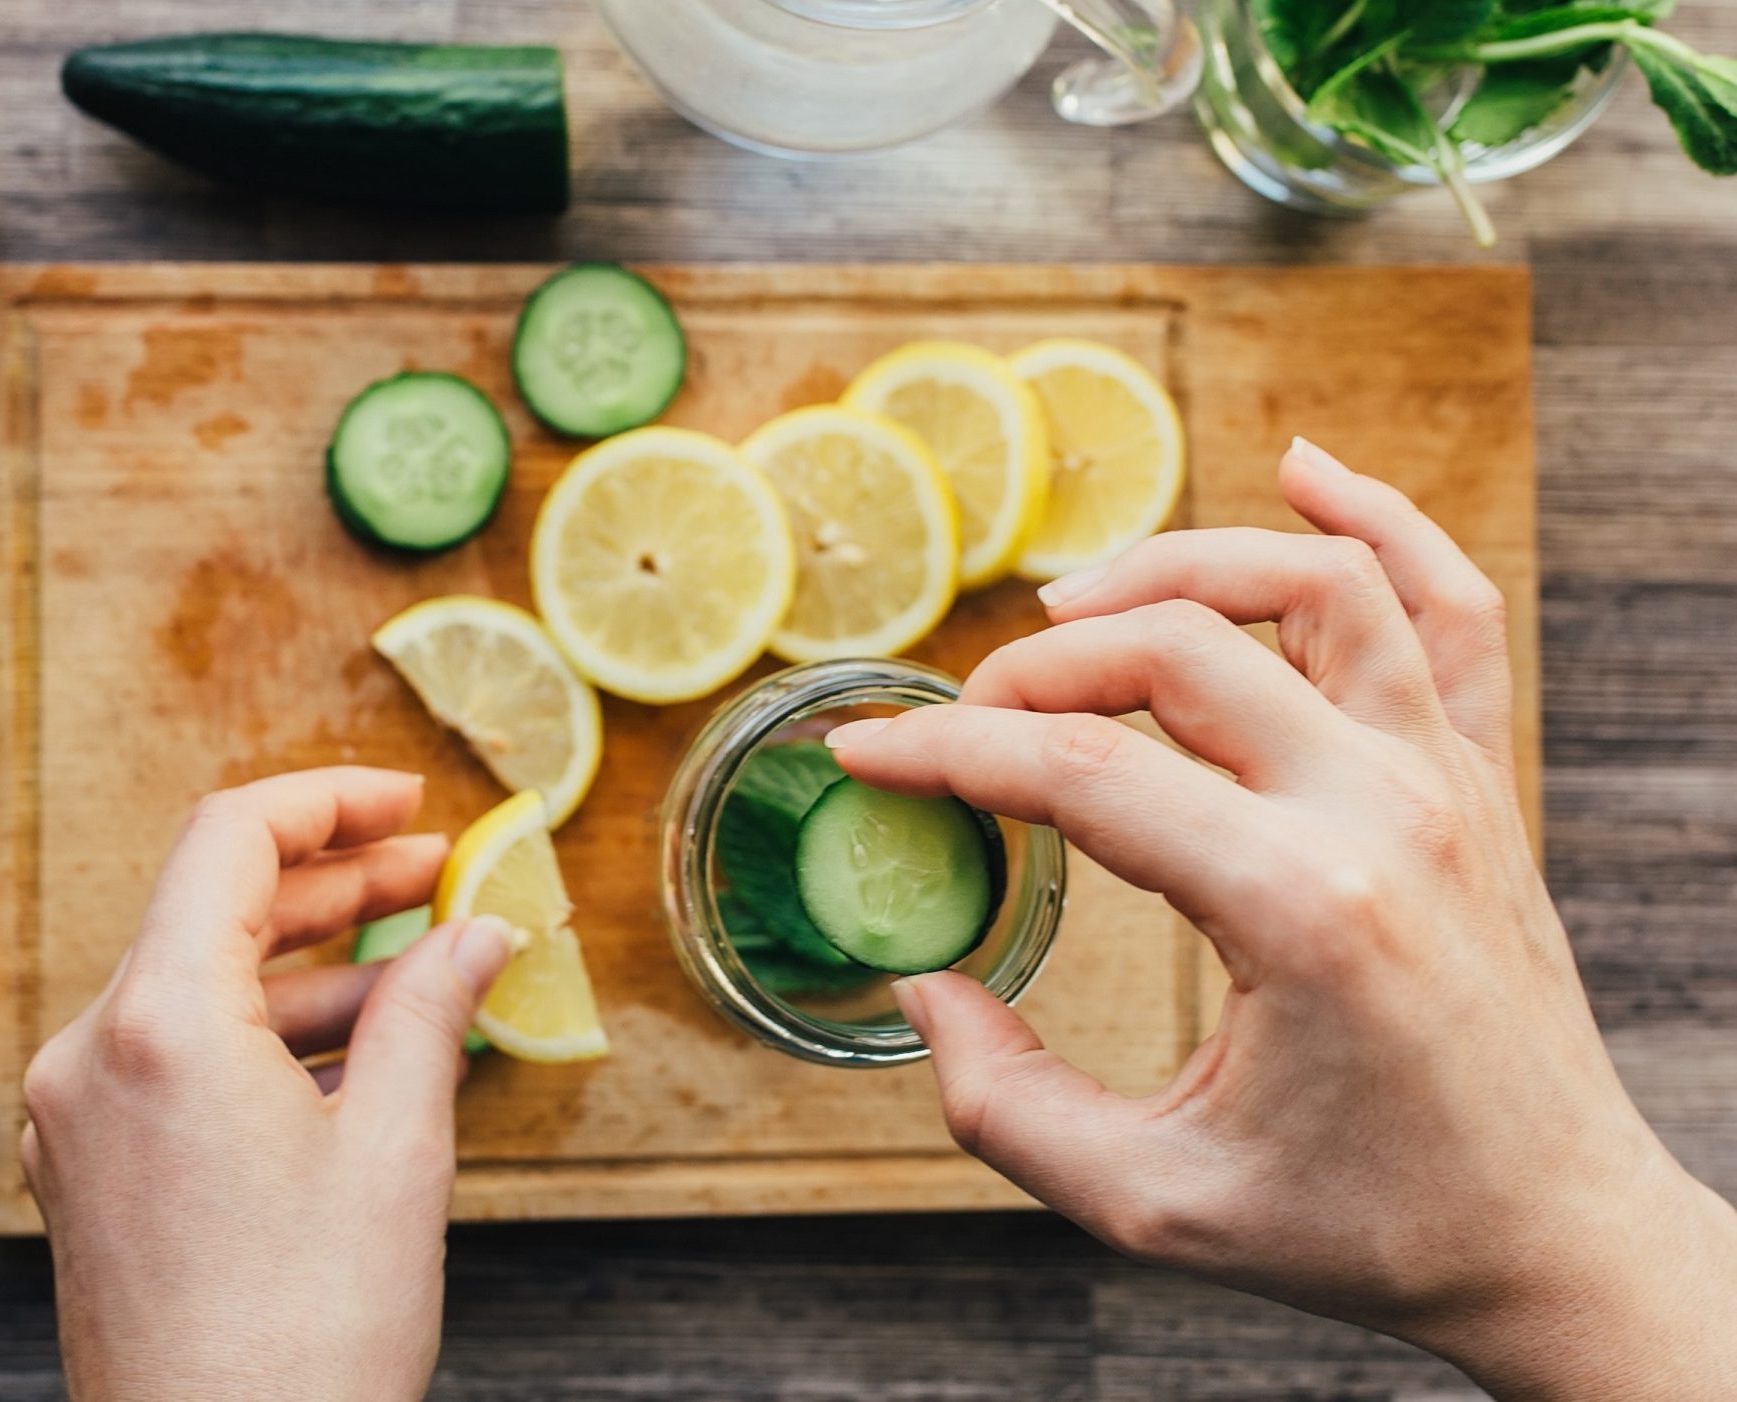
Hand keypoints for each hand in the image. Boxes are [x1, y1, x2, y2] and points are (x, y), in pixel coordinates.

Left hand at [19, 767, 514, 1401]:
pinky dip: (269, 1033)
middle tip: (439, 871)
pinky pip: (181, 1057)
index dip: (330, 801)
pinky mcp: (94, 1172)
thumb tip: (480, 931)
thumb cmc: (305, 1340)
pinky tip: (359, 1047)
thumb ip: (432, 1011)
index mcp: (159, 1026)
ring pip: (200, 985)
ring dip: (311, 961)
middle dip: (335, 880)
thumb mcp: (396, 1151)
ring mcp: (84, 1118)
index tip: (412, 803)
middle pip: (213, 907)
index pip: (230, 840)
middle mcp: (95, 1055)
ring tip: (422, 961)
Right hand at [830, 440, 1736, 1398]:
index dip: (944, 753)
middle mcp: (1380, 813)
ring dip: (1185, 562)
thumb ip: (1006, 1107)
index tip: (864, 755)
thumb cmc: (1368, 1228)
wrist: (1554, 1237)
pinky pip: (1446, 604)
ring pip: (1317, 582)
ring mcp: (1445, 781)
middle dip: (1037, 663)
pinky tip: (1306, 470)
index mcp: (1297, 910)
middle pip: (1178, 649)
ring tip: (1081, 600)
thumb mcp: (1155, 1206)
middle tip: (965, 717)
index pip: (1078, 771)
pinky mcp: (1481, 780)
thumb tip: (926, 993)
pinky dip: (1379, 519)